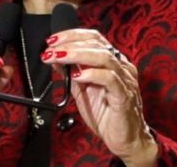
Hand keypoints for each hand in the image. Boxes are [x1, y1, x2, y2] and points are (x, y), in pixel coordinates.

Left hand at [43, 30, 157, 166]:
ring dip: (77, 54)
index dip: (72, 35)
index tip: (53, 40)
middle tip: (51, 49)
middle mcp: (121, 67)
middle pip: (97, 43)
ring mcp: (125, 80)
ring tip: (59, 57)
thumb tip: (55, 58)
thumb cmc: (106, 116)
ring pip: (103, 56)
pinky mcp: (125, 96)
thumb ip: (71, 74)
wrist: (125, 141)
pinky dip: (92, 74)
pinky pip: (110, 79)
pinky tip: (77, 75)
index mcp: (112, 62)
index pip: (94, 38)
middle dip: (70, 44)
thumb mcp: (82, 91)